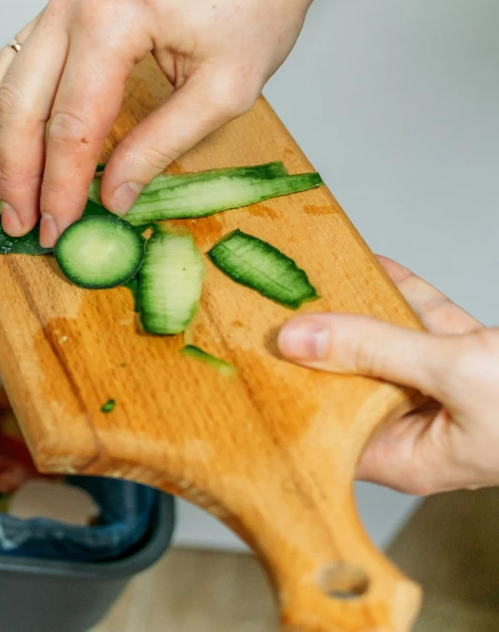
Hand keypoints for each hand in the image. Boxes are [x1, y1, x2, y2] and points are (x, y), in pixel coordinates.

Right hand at [0, 0, 350, 246]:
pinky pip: (12, 65)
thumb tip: (110, 199)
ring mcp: (58, 2)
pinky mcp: (58, 9)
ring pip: (0, 83)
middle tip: (18, 225)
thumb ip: (161, 147)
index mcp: (114, 20)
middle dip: (15, 176)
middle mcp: (72, 4)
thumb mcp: (224, 91)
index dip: (59, 186)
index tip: (56, 230)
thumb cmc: (252, 10)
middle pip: (21, 107)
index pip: (71, 124)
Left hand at [277, 256, 498, 494]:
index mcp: (412, 458)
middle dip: (315, 348)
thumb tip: (294, 340)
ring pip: (388, 349)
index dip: (288, 401)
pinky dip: (405, 297)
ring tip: (309, 279)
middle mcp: (424, 431)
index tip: (248, 366)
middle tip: (266, 311)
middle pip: (350, 385)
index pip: (326, 433)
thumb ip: (374, 351)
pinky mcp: (478, 362)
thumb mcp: (454, 373)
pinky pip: (429, 327)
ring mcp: (451, 396)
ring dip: (356, 313)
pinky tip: (376, 265)